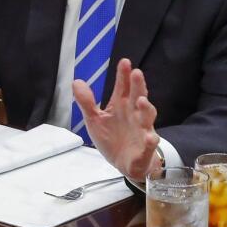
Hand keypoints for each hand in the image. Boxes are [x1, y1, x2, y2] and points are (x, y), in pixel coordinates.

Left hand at [73, 58, 160, 180]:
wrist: (126, 164)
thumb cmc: (113, 139)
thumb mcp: (95, 120)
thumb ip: (87, 102)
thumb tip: (76, 81)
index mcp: (121, 106)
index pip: (123, 87)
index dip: (123, 75)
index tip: (124, 62)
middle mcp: (134, 115)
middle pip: (138, 97)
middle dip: (138, 86)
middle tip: (136, 73)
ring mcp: (142, 130)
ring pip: (147, 117)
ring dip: (146, 109)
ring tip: (142, 101)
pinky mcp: (145, 149)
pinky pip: (150, 144)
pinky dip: (150, 141)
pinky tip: (149, 138)